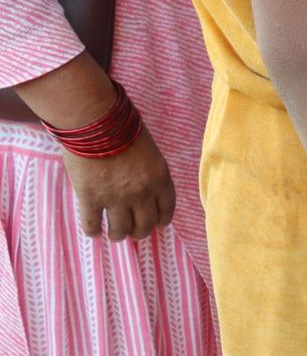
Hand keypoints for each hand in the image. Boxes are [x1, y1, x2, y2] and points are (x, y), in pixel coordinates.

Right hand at [60, 122, 175, 241]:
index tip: (157, 224)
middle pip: (145, 224)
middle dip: (140, 232)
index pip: (166, 209)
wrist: (96, 120)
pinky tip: (93, 232)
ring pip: (121, 229)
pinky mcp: (90, 197)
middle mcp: (142, 193)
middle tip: (134, 233)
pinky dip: (93, 231)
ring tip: (115, 235)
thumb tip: (144, 184)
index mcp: (160, 179)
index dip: (161, 220)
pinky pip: (92, 223)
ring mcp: (116, 197)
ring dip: (118, 235)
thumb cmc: (122, 127)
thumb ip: (149, 170)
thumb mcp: (149, 150)